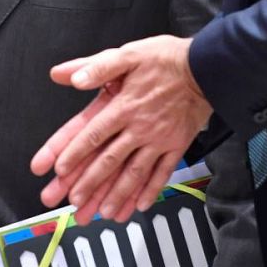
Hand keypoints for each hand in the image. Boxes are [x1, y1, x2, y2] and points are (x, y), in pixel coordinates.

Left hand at [30, 35, 210, 222]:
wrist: (206, 68)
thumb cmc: (165, 59)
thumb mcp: (127, 54)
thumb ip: (95, 66)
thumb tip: (68, 76)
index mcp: (123, 106)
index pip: (93, 135)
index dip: (75, 154)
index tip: (59, 170)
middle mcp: (139, 128)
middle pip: (110, 160)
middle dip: (89, 183)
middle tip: (74, 202)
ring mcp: (158, 140)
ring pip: (135, 173)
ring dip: (117, 194)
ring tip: (103, 212)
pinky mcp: (176, 146)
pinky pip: (163, 173)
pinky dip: (151, 191)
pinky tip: (140, 205)